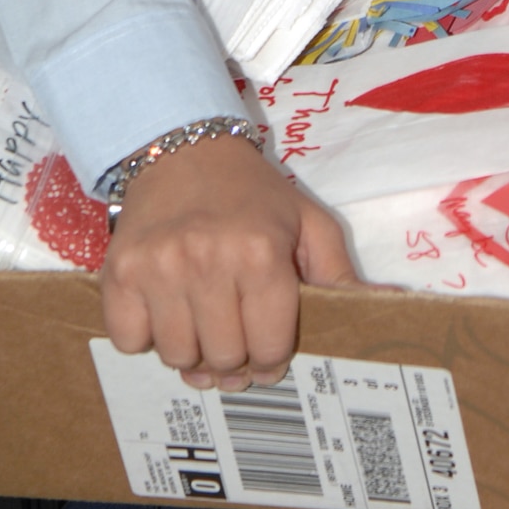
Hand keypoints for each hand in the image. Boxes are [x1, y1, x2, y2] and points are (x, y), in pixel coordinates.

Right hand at [101, 134, 357, 391]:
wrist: (182, 149)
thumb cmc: (254, 193)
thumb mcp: (307, 223)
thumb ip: (340, 275)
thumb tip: (389, 304)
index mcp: (262, 253)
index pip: (269, 348)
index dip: (272, 358)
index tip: (268, 350)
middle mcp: (208, 261)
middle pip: (224, 359)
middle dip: (234, 358)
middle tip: (235, 338)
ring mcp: (159, 269)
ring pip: (177, 357)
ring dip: (192, 351)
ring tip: (202, 322)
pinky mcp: (119, 273)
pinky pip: (130, 343)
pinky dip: (146, 337)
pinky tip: (164, 308)